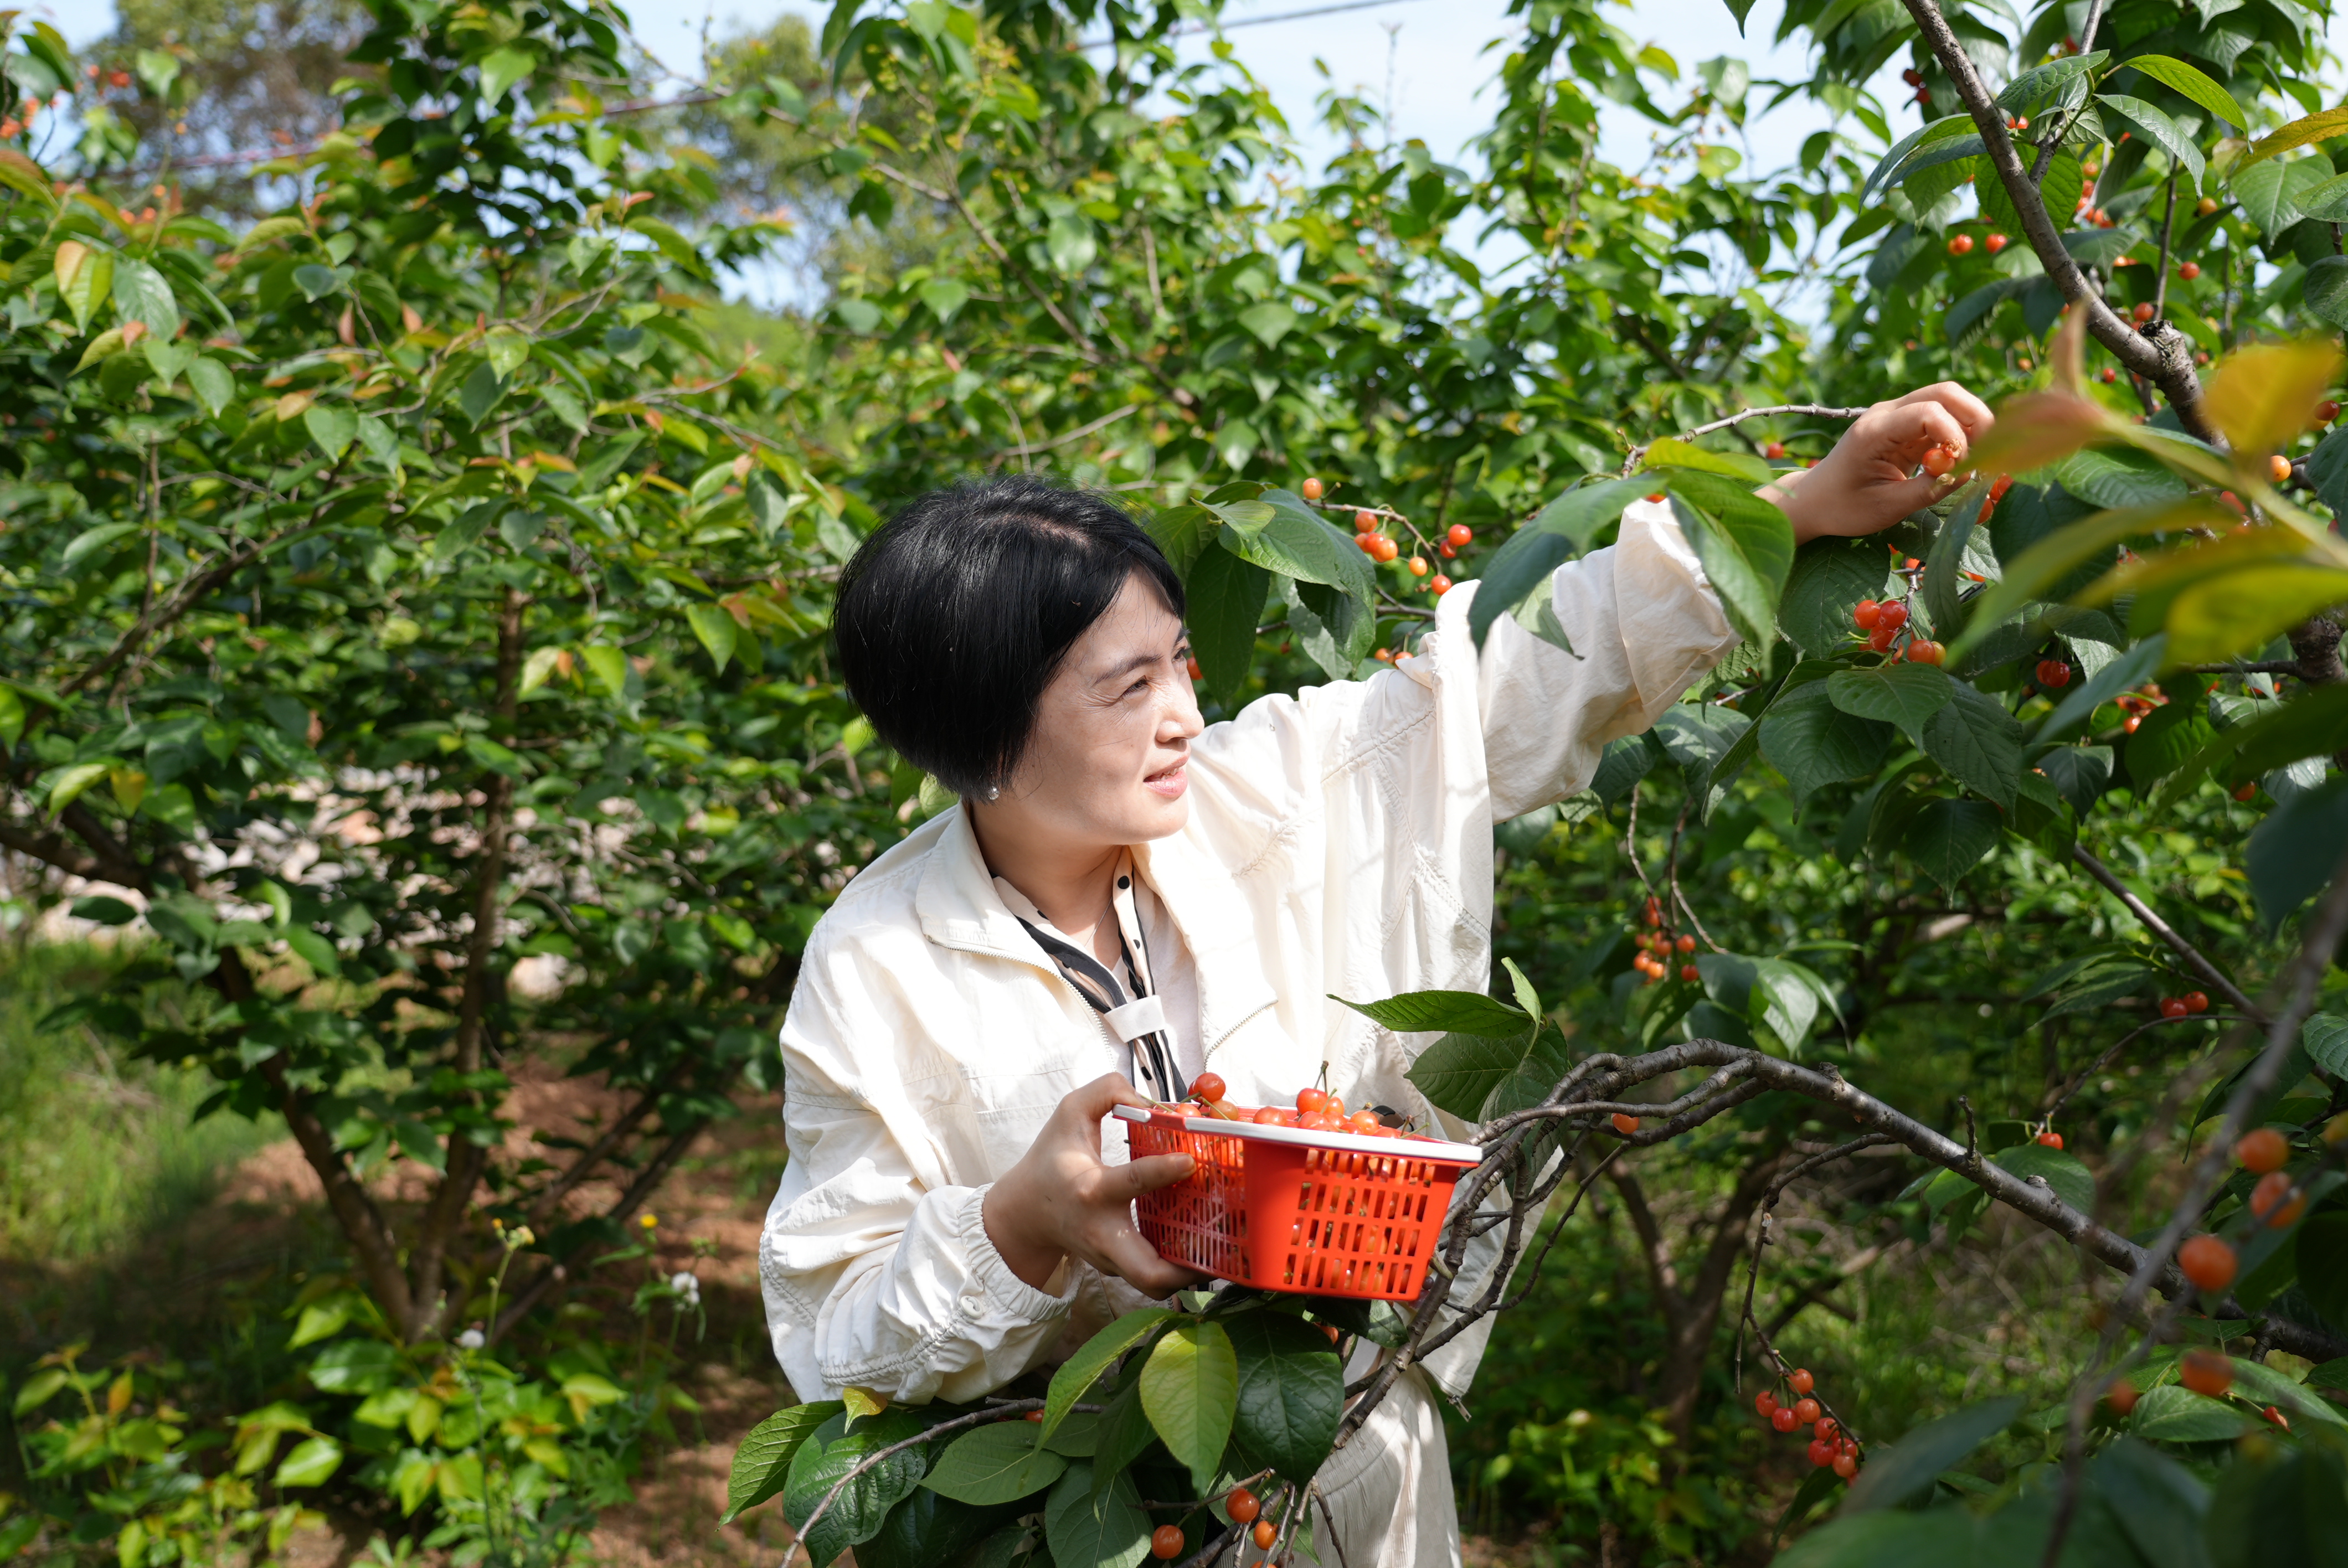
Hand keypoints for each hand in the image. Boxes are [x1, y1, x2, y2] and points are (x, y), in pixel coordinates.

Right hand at [981, 1074, 1207, 1297]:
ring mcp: (1110, 1259)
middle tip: (1218, 1245)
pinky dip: (1176, 1267)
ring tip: (1219, 1250)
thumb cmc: (1051, 1160)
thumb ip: (1107, 1091)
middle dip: (1184, 1270)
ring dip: (1188, 1273)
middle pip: (1147, 1274)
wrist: (1026, 1213)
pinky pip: (1151, 1276)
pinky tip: (1198, 1247)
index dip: (1163, 1171)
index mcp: (1093, 1190)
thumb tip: (1151, 1101)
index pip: (1131, 1183)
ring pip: (1153, 1284)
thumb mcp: (1069, 1113)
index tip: (1191, 1161)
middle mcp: (1103, 1233)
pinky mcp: (1117, 1269)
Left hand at [1763, 383, 1994, 543]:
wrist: (1814, 500)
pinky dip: (1960, 432)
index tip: (1962, 466)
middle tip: (1987, 453)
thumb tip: (1970, 475)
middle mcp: (1886, 413)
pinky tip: (1962, 459)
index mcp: (1874, 431)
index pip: (1928, 411)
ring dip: (1971, 423)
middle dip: (1975, 417)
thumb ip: (1928, 490)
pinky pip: (1942, 416)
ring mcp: (1896, 414)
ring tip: (1976, 457)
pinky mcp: (1904, 424)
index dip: (1955, 434)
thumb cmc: (1844, 507)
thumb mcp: (1886, 507)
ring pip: (1948, 399)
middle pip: (1945, 392)